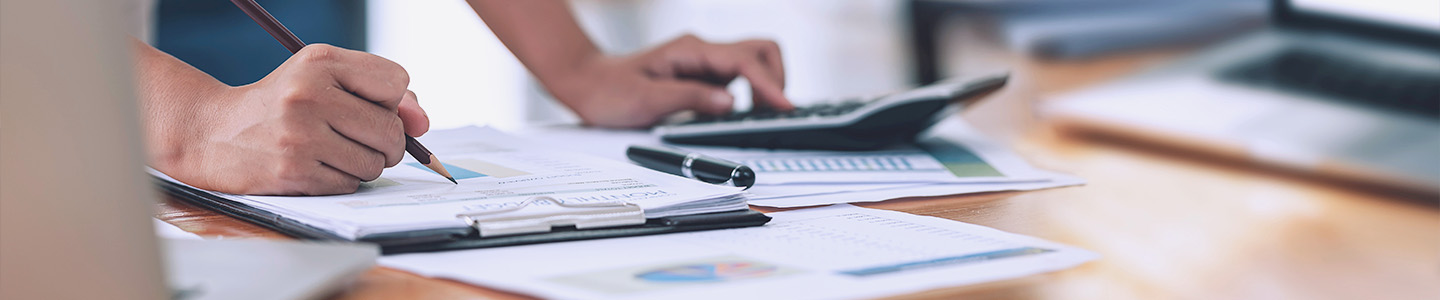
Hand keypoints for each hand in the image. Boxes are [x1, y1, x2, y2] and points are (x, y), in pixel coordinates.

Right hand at [146, 44, 428, 194]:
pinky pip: (350, 184)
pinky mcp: (293, 171)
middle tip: (360, 138)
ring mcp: (300, 134)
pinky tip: (315, 166)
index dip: (392, 101)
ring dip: (363, 164)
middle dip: (386, 143)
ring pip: (374, 163)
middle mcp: (309, 93)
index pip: (397, 82)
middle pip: (390, 130)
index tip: (369, 106)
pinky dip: (341, 180)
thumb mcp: (325, 79)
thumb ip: (381, 93)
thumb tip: (422, 122)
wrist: (213, 132)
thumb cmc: (282, 104)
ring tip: (332, 151)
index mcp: (320, 61)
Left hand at [545, 35, 792, 127]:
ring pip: (754, 63)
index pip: (743, 61)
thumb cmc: (610, 91)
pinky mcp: (704, 75)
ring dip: (766, 87)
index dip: (769, 85)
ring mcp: (705, 62)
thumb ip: (691, 98)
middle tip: (775, 113)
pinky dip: (753, 94)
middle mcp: (702, 51)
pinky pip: (740, 78)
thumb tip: (730, 102)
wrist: (589, 83)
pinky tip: (745, 114)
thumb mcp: (647, 100)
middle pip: (760, 50)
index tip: (785, 106)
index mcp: (690, 51)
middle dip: (776, 79)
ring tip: (763, 117)